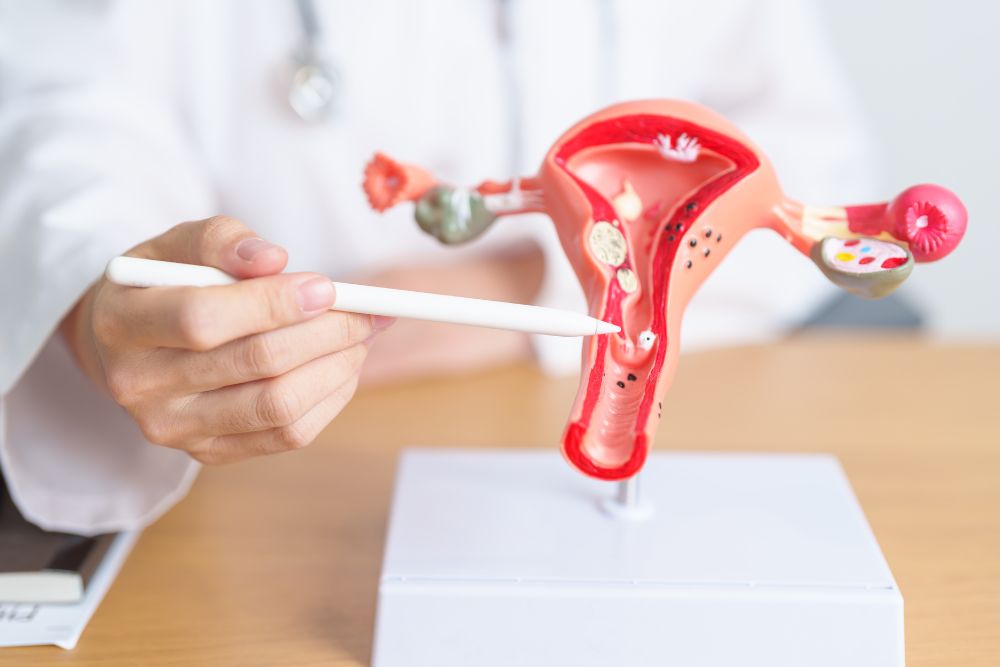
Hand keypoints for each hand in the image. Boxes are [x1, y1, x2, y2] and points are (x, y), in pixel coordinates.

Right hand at [60, 216, 391, 463]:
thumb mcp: (177, 245)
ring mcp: (174, 428)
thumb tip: (275, 260)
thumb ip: (222, 241)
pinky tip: (344, 367)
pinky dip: (330, 399)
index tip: (326, 287)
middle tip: (365, 311)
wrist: (127, 345)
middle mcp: (138, 385)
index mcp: (122, 324)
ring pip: (278, 406)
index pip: (203, 319)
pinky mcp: (207, 453)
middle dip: (325, 333)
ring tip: (361, 336)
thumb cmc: (163, 284)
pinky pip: (287, 435)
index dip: (272, 303)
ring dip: (336, 367)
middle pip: (253, 364)